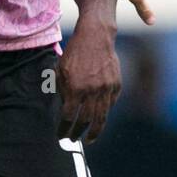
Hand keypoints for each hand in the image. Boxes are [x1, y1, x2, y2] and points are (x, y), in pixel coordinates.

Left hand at [57, 21, 121, 143]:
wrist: (96, 37)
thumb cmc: (74, 53)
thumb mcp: (60, 70)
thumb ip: (62, 91)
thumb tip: (65, 110)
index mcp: (75, 88)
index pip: (69, 117)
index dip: (63, 129)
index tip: (60, 136)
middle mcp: (92, 91)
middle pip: (86, 121)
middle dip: (78, 133)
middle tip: (73, 140)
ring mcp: (106, 88)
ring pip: (102, 116)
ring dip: (95, 131)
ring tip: (89, 139)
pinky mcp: (116, 84)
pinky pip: (110, 104)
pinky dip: (104, 113)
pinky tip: (98, 118)